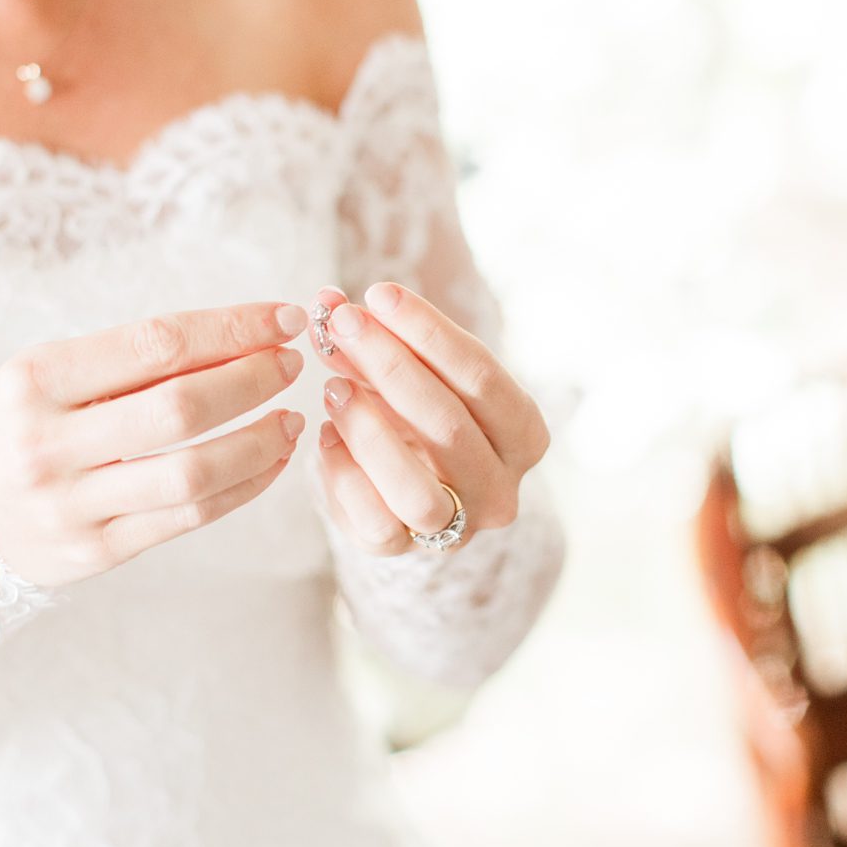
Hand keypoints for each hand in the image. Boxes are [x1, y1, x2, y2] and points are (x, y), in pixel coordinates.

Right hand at [0, 301, 309, 587]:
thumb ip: (130, 360)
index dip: (232, 329)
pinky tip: (268, 462)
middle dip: (252, 380)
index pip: (156, 344)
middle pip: (179, 408)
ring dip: (258, 442)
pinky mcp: (94, 552)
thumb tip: (243, 335)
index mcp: (35, 380)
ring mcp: (70, 506)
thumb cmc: (18, 427)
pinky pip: (187, 518)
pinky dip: (242, 488)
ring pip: (191, 473)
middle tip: (290, 364)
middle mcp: (48, 444)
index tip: (282, 319)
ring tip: (291, 419)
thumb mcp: (48, 375)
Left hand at [307, 282, 550, 556]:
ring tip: (331, 385)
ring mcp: (456, 528)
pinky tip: (323, 433)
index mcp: (524, 434)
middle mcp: (501, 488)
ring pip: (416, 489)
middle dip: (388, 365)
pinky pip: (373, 521)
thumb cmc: (416, 412)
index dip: (428, 332)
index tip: (378, 294)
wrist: (399, 484)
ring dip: (368, 429)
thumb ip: (380, 338)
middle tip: (340, 324)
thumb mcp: (411, 371)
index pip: (482, 376)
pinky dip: (344, 473)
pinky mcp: (403, 551)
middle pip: (449, 424)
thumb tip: (329, 303)